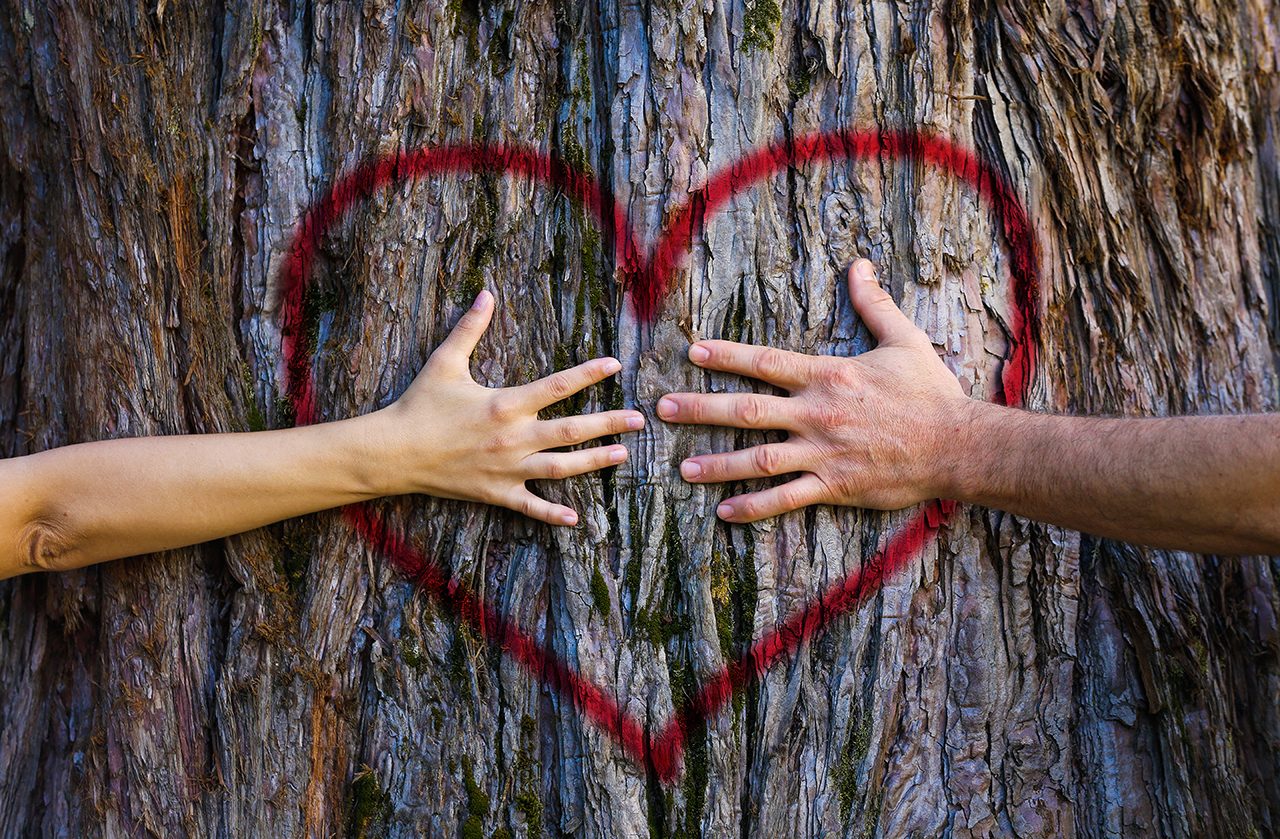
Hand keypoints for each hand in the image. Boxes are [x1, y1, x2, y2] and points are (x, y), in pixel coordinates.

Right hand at [368, 290, 642, 525]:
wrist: (395, 452)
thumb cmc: (420, 405)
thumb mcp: (445, 362)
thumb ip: (470, 328)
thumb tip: (487, 293)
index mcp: (505, 404)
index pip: (557, 386)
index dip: (589, 374)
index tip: (616, 365)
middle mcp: (513, 437)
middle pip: (571, 430)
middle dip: (608, 424)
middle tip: (638, 420)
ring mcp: (507, 469)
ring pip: (561, 468)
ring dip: (594, 462)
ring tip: (622, 455)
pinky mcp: (496, 493)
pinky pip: (530, 506)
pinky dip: (552, 514)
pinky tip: (576, 518)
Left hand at [656, 259, 971, 522]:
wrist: (958, 445)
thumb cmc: (931, 392)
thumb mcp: (904, 339)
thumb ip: (873, 304)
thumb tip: (860, 265)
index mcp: (829, 376)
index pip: (766, 362)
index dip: (726, 356)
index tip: (692, 352)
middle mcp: (817, 414)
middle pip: (747, 410)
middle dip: (701, 408)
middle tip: (663, 408)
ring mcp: (823, 453)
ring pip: (759, 458)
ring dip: (718, 463)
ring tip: (682, 467)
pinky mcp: (835, 486)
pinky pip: (786, 498)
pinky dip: (754, 506)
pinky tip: (723, 511)